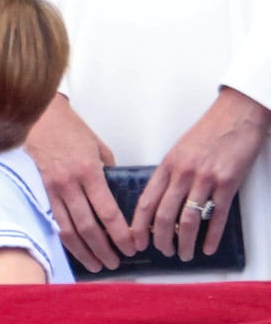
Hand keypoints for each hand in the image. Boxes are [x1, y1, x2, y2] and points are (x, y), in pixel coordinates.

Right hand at [24, 94, 136, 271]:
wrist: (38, 115)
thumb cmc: (69, 127)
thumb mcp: (97, 145)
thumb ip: (107, 170)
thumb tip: (115, 190)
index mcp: (89, 171)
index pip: (108, 212)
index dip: (120, 234)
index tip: (132, 246)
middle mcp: (70, 183)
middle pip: (89, 227)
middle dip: (104, 249)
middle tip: (116, 262)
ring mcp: (53, 188)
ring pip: (68, 229)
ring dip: (84, 251)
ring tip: (96, 264)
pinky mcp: (42, 189)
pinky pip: (55, 220)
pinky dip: (66, 238)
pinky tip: (75, 248)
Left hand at [129, 87, 270, 260]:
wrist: (235, 116)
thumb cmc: (207, 133)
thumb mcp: (179, 151)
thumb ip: (169, 174)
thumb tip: (160, 201)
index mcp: (168, 165)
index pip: (146, 200)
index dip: (139, 224)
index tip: (135, 239)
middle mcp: (183, 173)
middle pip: (164, 214)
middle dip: (160, 238)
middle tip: (162, 252)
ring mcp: (206, 180)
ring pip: (189, 219)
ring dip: (185, 242)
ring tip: (185, 254)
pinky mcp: (228, 184)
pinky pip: (217, 216)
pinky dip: (212, 236)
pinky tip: (208, 247)